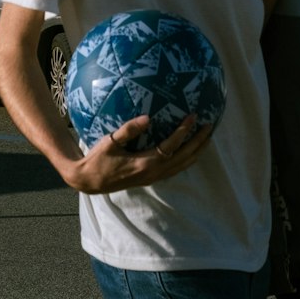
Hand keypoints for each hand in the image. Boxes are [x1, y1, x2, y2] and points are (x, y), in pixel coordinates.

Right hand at [64, 112, 212, 194]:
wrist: (89, 181)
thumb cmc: (98, 160)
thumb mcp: (110, 142)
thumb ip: (129, 130)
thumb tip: (148, 118)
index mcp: (145, 163)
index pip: (171, 146)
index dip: (184, 131)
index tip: (193, 117)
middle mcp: (153, 172)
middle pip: (184, 158)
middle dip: (199, 143)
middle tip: (210, 127)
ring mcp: (153, 177)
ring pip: (182, 166)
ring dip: (196, 152)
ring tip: (206, 139)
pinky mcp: (150, 179)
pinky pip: (175, 169)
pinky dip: (186, 160)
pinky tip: (189, 152)